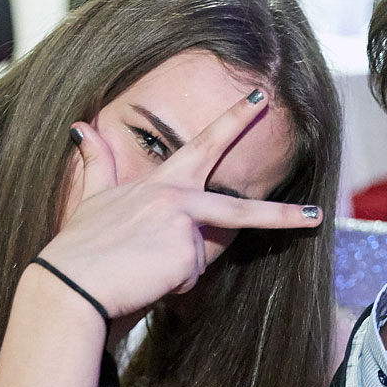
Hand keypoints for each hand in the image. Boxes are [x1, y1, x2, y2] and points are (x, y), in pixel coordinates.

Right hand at [37, 91, 320, 318]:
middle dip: (283, 214)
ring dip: (172, 270)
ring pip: (200, 257)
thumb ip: (97, 164)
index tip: (261, 99)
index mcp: (159, 182)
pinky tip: (144, 280)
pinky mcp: (187, 255)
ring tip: (138, 269)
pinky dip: (169, 286)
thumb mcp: (90, 201)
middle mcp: (177, 197)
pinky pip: (189, 278)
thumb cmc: (78, 248)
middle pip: (239, 207)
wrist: (69, 284)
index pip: (204, 146)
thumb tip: (80, 126)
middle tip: (316, 216)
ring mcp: (185, 225)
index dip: (234, 120)